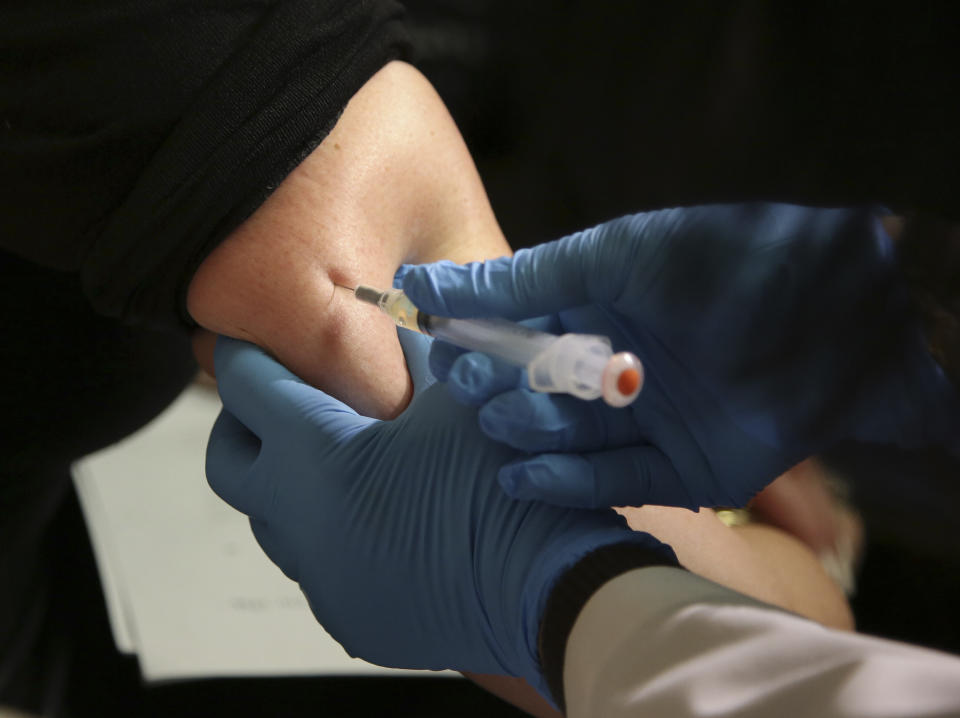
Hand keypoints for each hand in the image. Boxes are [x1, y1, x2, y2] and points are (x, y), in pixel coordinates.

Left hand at [205, 336, 673, 700]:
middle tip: (279, 400)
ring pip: (270, 520)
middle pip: (229, 461)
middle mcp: (298, 523)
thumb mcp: (461, 395)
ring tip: (338, 459)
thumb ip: (418, 350)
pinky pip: (316, 565)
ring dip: (287, 483)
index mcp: (316, 457)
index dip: (248, 355)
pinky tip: (377, 516)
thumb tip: (401, 316)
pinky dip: (328, 532)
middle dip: (243, 423)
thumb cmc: (505, 482)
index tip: (254, 342)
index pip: (246, 388)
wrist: (552, 586)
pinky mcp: (349, 615)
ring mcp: (320, 578)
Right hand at [402, 204, 959, 508]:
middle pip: (537, 391)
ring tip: (502, 419)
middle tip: (470, 386)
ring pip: (567, 439)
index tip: (437, 345)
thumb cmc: (721, 264)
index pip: (518, 331)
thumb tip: (425, 283)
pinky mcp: (684, 472)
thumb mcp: (614, 255)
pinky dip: (566, 483)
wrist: (834, 312)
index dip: (476, 340)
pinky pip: (612, 483)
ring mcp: (651, 422)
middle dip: (498, 389)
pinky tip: (522, 474)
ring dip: (527, 432)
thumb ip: (523, 281)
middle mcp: (622, 368)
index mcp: (604, 310)